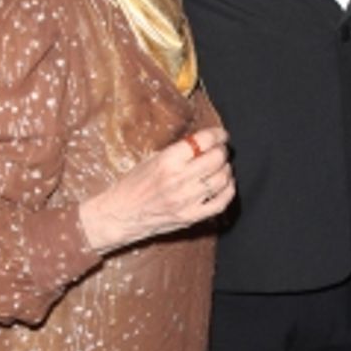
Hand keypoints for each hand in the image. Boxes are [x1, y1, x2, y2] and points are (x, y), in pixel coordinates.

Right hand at [78, 126, 234, 253]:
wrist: (121, 214)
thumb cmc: (133, 185)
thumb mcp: (151, 159)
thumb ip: (178, 152)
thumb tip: (203, 143)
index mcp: (168, 160)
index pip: (203, 141)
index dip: (218, 135)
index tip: (221, 135)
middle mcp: (179, 179)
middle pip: (216, 158)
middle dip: (222, 151)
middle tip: (220, 151)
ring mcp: (187, 199)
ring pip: (222, 179)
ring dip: (226, 169)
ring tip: (222, 167)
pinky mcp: (191, 216)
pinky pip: (220, 203)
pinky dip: (228, 191)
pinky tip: (226, 185)